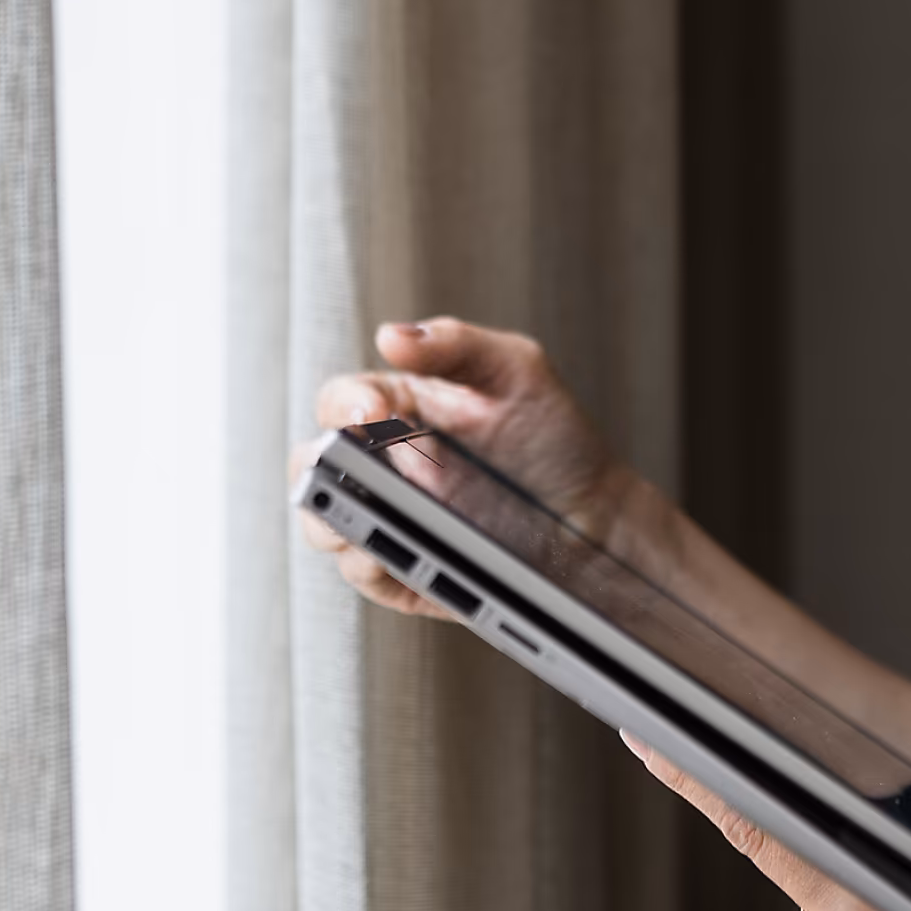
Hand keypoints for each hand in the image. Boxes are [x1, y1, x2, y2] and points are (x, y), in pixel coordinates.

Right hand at [294, 318, 648, 620]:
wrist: (596, 517)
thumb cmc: (556, 438)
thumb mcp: (516, 371)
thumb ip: (454, 344)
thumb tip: (392, 337)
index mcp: (400, 408)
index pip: (342, 401)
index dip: (345, 406)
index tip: (370, 416)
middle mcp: (386, 464)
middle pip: (314, 463)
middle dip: (319, 467)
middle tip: (350, 472)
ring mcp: (392, 519)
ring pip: (324, 522)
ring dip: (333, 518)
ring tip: (368, 515)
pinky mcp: (405, 570)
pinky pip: (364, 573)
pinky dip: (368, 564)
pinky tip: (393, 552)